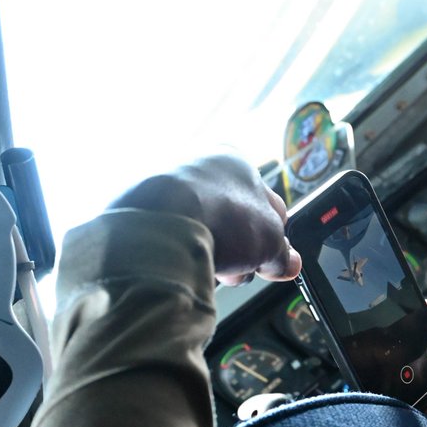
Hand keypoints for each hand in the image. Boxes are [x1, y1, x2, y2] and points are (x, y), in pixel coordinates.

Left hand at [109, 154, 299, 285]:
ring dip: (213, 252)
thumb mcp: (271, 238)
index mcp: (235, 159)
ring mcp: (166, 183)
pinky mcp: (139, 207)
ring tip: (213, 267)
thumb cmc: (219, 214)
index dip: (273, 237)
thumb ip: (282, 252)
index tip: (271, 260)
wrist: (161, 222)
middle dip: (241, 248)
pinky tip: (186, 262)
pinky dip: (182, 250)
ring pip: (203, 228)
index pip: (266, 203)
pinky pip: (172, 235)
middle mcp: (199, 163)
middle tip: (242, 268)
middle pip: (233, 217)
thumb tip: (287, 263)